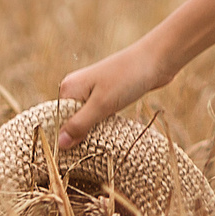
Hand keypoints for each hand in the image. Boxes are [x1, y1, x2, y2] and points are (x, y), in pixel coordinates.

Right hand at [50, 41, 172, 150]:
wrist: (157, 60)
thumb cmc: (128, 79)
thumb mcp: (102, 105)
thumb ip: (80, 125)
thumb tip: (59, 145)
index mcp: (69, 88)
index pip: (57, 121)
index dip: (64, 139)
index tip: (75, 155)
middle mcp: (77, 88)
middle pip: (71, 121)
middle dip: (80, 136)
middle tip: (93, 149)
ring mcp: (92, 91)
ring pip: (86, 119)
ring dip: (94, 131)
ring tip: (103, 140)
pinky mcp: (107, 94)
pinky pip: (98, 115)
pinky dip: (103, 124)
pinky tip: (110, 131)